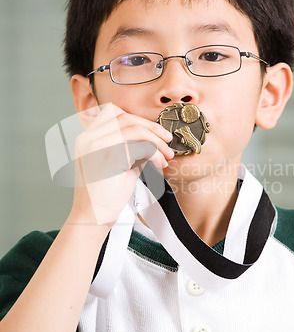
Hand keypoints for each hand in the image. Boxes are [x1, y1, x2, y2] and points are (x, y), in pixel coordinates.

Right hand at [69, 102, 173, 225]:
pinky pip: (140, 146)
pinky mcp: (109, 157)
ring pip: (134, 129)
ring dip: (156, 141)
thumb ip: (131, 147)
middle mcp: (88, 138)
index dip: (138, 119)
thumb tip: (154, 137)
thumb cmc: (105, 194)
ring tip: (166, 155)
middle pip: (125, 118)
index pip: (114, 113)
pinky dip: (155, 153)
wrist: (93, 218)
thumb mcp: (119, 163)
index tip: (155, 131)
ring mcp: (96, 145)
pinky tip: (159, 163)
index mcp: (87, 137)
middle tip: (167, 141)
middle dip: (151, 128)